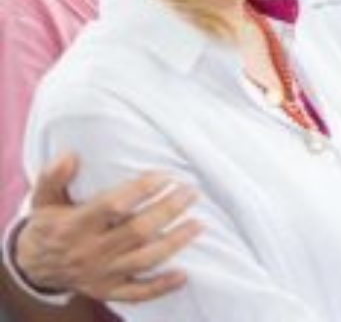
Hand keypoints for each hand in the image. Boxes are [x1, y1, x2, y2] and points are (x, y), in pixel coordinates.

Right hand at [14, 155, 199, 301]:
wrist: (33, 267)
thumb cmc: (48, 226)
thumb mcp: (44, 199)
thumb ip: (53, 176)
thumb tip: (70, 155)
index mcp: (74, 225)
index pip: (113, 206)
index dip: (141, 190)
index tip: (164, 176)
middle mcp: (89, 251)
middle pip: (137, 231)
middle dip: (168, 210)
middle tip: (190, 192)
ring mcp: (100, 273)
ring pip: (144, 259)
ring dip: (174, 242)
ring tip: (199, 224)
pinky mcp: (107, 290)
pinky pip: (137, 293)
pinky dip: (161, 286)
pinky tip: (183, 275)